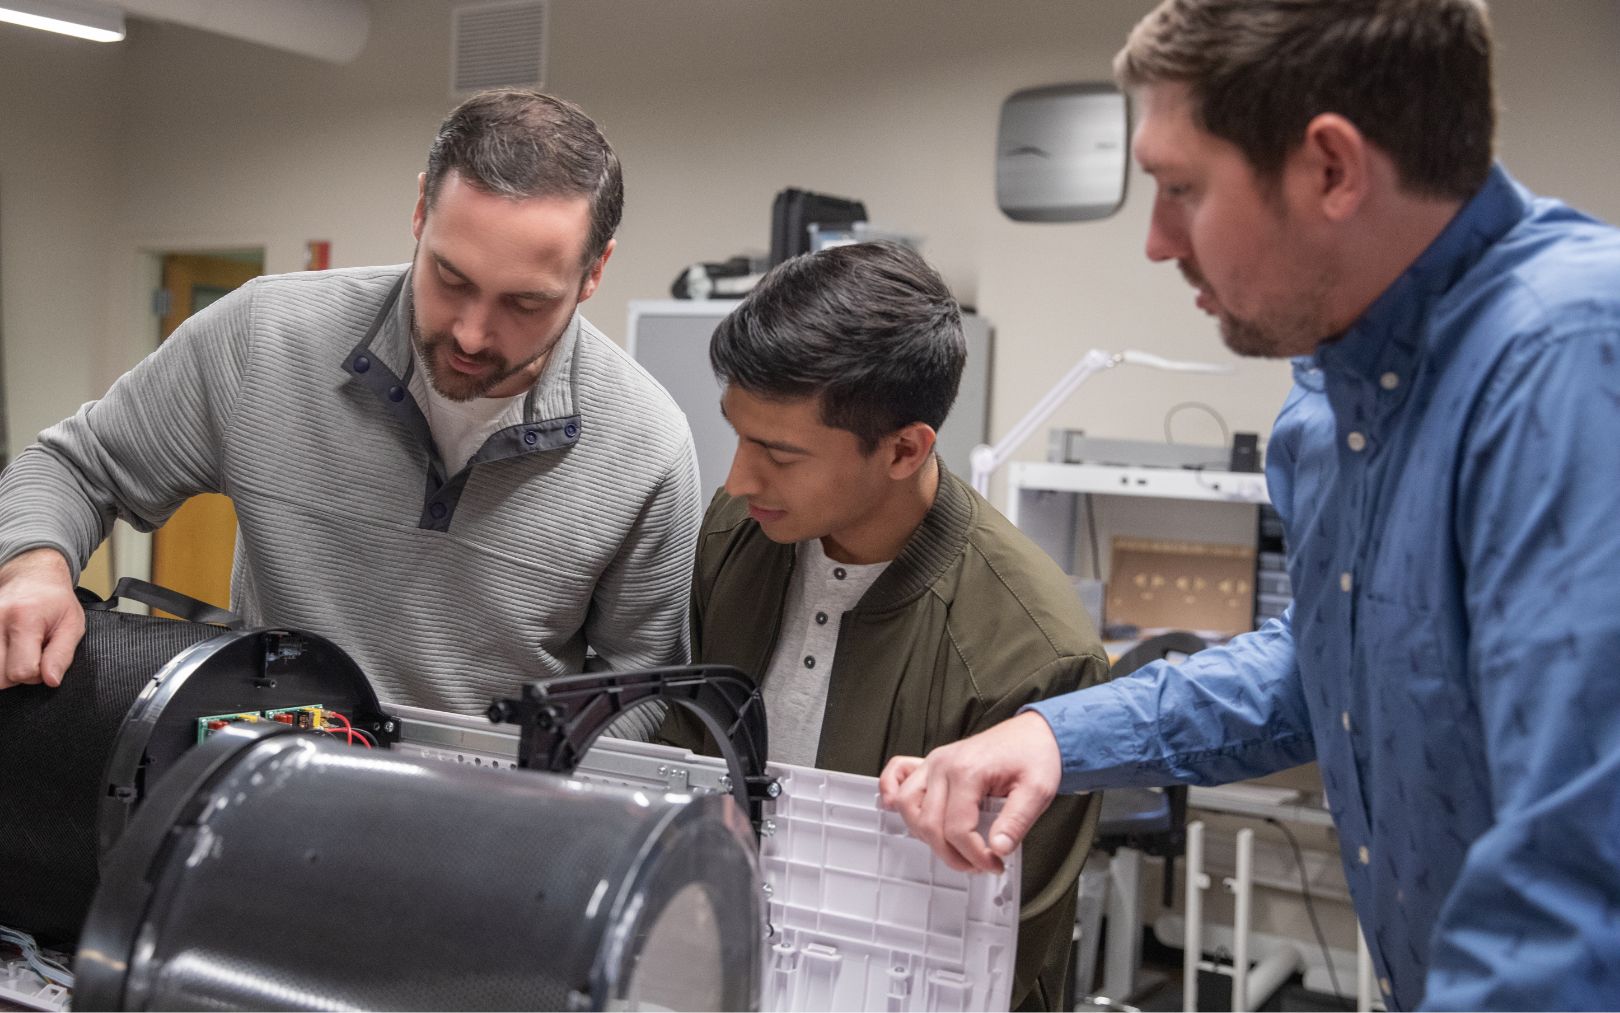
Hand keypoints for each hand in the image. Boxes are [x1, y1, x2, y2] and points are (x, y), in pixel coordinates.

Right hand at [0, 548, 83, 689]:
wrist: (31, 576)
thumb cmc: (54, 600)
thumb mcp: (72, 625)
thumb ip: (61, 655)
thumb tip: (51, 681)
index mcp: (24, 619)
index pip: (21, 671)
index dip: (36, 675)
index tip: (44, 660)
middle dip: (17, 675)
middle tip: (31, 656)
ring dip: (3, 669)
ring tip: (18, 651)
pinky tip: (7, 648)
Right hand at [878, 710, 1062, 872]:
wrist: (1034, 733)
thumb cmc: (1035, 756)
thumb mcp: (1038, 791)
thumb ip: (1017, 822)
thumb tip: (998, 849)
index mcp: (968, 771)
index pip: (958, 829)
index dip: (975, 856)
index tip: (994, 864)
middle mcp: (943, 765)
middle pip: (929, 824)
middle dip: (952, 854)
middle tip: (977, 864)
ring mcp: (933, 763)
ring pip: (907, 806)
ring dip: (924, 834)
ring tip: (953, 848)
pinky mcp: (930, 763)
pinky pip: (896, 775)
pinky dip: (891, 792)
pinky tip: (901, 811)